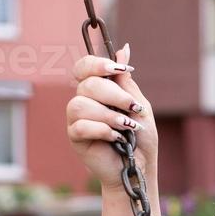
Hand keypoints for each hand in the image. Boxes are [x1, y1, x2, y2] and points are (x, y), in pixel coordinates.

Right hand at [66, 43, 158, 187]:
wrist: (139, 167)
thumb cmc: (139, 138)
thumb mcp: (138, 105)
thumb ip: (126, 81)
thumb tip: (123, 49)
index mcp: (97, 90)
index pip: (84, 67)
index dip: (97, 63)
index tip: (117, 69)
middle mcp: (83, 101)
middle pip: (87, 84)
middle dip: (114, 95)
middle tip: (133, 109)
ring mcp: (76, 119)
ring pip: (80, 104)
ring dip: (108, 115)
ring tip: (126, 127)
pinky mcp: (74, 137)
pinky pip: (80, 126)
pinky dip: (102, 130)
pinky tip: (116, 138)